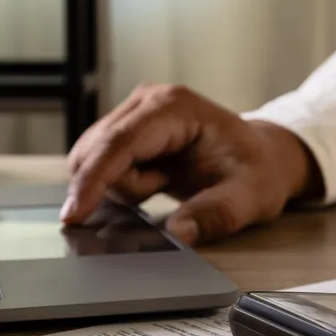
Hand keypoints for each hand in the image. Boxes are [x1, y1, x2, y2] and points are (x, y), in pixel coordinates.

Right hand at [63, 84, 322, 244]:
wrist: (262, 157)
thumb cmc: (257, 171)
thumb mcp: (249, 199)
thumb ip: (215, 215)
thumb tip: (179, 233)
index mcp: (175, 107)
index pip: (118, 143)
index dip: (92, 179)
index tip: (73, 215)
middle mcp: (148, 101)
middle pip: (97, 151)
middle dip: (119, 186)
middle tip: (164, 189)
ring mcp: (135, 113)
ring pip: (94, 159)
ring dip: (123, 186)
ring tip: (165, 183)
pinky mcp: (128, 130)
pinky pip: (102, 165)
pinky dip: (122, 184)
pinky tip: (155, 181)